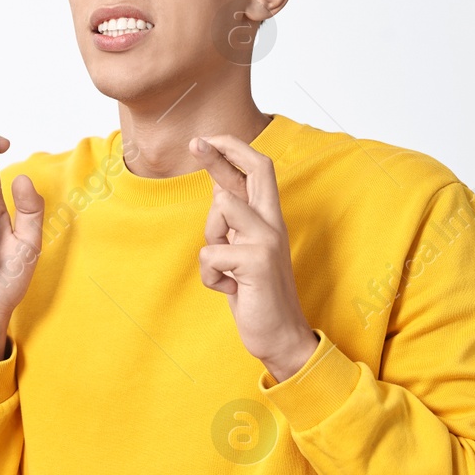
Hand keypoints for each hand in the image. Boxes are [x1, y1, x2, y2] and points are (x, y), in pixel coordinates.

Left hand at [190, 134, 318, 383]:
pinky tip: (230, 289)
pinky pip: (210, 254)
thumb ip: (235, 221)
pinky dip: (211, 277)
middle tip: (195, 142)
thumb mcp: (242, 250)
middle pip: (255, 171)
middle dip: (220, 153)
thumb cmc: (257, 293)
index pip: (258, 170)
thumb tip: (220, 186)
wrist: (279, 335)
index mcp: (270, 219)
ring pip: (222, 209)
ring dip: (210, 237)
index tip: (206, 139)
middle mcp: (273, 224)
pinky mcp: (257, 262)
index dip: (233, 149)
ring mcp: (267, 241)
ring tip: (225, 266)